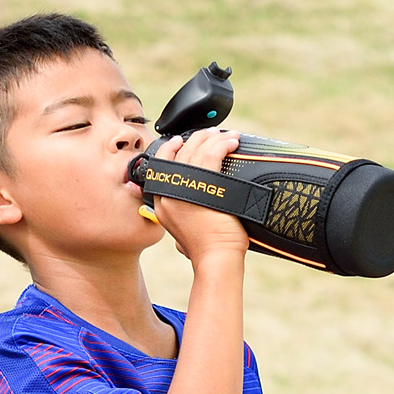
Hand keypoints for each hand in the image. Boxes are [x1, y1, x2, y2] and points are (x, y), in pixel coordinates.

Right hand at [152, 128, 248, 262]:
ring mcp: (183, 188)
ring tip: (228, 136)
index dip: (172, 147)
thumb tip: (191, 209)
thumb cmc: (207, 250)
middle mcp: (168, 194)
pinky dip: (223, 144)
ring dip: (214, 139)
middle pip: (181, 153)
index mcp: (161, 203)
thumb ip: (182, 216)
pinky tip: (232, 143)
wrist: (215, 259)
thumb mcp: (184, 232)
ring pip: (197, 150)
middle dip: (198, 139)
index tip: (183, 139)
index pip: (162, 164)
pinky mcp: (202, 185)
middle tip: (213, 134)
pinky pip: (212, 154)